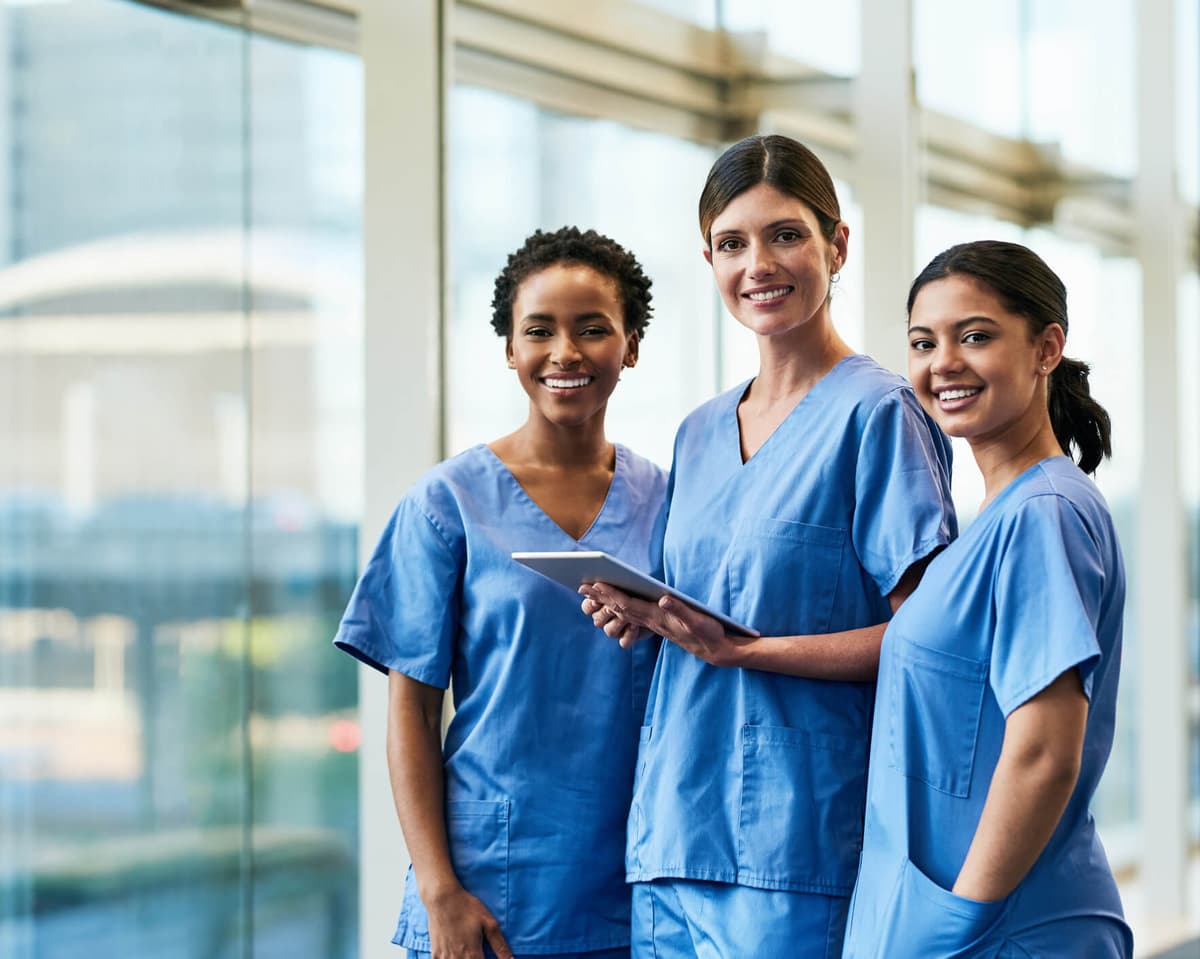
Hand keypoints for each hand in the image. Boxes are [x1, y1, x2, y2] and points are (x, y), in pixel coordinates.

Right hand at [424, 884, 511, 958]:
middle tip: (477, 952)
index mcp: (472, 955)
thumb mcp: (489, 923)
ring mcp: (444, 958)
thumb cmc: (467, 908)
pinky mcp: (435, 954)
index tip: (485, 955)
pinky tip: (455, 954)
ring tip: (468, 952)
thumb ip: (500, 945)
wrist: (442, 899)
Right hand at [579, 583, 646, 647]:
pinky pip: (624, 642)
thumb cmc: (638, 587)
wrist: (654, 602)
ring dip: (618, 623)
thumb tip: (604, 586)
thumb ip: (614, 583)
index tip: (596, 599)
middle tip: (610, 607)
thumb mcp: (627, 581)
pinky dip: (630, 634)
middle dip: (605, 613)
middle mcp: (605, 618)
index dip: (590, 604)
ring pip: (610, 631)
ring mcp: (616, 629)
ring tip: (627, 615)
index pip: (587, 607)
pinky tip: (636, 626)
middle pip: (597, 620)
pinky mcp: (628, 638)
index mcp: (599, 603)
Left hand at [580, 582, 751, 665]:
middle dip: (602, 597)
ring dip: (608, 602)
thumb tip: (664, 599)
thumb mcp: (698, 620)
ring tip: (592, 593)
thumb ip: (680, 610)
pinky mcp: (659, 625)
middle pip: (621, 608)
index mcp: (657, 618)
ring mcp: (655, 624)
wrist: (716, 651)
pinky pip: (634, 616)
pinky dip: (621, 607)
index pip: (628, 605)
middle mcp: (652, 622)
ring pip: (625, 612)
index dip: (610, 595)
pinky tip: (616, 603)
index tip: (594, 585)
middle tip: (581, 586)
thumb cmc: (708, 634)